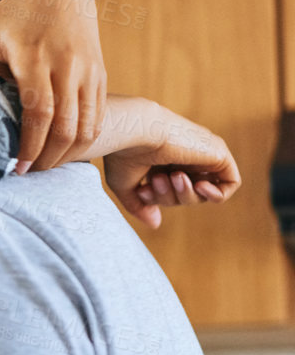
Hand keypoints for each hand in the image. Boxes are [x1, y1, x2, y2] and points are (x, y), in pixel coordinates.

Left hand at [0, 0, 105, 173]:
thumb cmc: (12, 15)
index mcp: (34, 56)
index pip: (38, 111)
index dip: (30, 144)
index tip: (18, 168)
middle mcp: (66, 63)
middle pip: (65, 125)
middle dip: (49, 158)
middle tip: (30, 175)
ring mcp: (88, 69)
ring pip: (86, 125)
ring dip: (68, 153)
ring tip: (45, 167)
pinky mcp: (101, 74)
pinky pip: (98, 116)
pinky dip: (84, 139)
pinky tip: (63, 152)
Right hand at [99, 102, 239, 229]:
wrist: (136, 130)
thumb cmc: (125, 153)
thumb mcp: (126, 186)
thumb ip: (141, 205)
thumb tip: (155, 223)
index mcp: (163, 160)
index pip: (168, 191)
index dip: (156, 199)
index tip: (142, 191)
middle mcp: (185, 156)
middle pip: (186, 195)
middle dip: (169, 197)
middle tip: (157, 180)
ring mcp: (202, 154)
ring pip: (203, 193)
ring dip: (186, 196)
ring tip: (175, 176)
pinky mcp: (218, 154)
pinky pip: (230, 184)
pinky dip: (217, 194)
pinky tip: (200, 187)